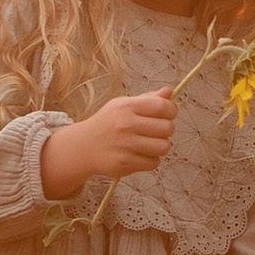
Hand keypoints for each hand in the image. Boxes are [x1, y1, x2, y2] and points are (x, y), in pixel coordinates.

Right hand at [39, 89, 176, 196]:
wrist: (84, 146)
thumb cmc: (108, 123)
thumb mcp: (124, 105)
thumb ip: (148, 99)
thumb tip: (169, 91)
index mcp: (126, 106)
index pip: (163, 106)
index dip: (171, 111)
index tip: (167, 114)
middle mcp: (125, 125)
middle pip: (167, 128)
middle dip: (166, 130)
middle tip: (155, 131)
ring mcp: (125, 145)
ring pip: (164, 147)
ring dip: (160, 146)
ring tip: (148, 143)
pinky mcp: (124, 163)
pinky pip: (153, 163)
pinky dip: (150, 160)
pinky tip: (139, 154)